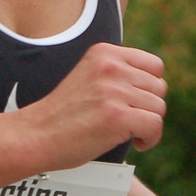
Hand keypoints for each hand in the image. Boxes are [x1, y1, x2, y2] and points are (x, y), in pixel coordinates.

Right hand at [20, 43, 166, 168]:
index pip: (155, 66)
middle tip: (129, 121)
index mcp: (103, 53)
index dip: (149, 88)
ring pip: (159, 107)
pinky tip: (135, 143)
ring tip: (129, 132)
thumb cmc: (63, 115)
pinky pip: (155, 125)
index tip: (134, 104)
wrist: (35, 135)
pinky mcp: (117, 116)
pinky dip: (150, 139)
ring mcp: (113, 90)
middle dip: (149, 107)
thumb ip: (117, 75)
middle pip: (159, 87)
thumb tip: (157, 85)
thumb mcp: (89, 78)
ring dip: (148, 125)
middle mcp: (110, 66)